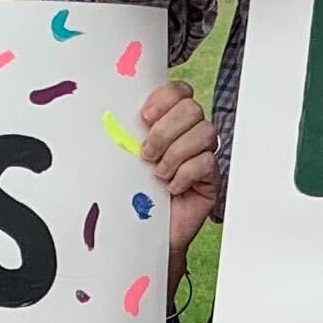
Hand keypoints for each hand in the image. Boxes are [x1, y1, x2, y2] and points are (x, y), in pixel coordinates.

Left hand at [138, 78, 220, 249]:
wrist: (141, 232)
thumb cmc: (132, 194)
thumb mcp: (123, 156)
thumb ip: (126, 132)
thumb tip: (112, 113)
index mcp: (167, 121)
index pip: (178, 91)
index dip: (164, 98)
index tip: (144, 117)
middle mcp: (188, 134)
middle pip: (192, 109)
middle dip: (166, 131)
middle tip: (147, 153)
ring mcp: (202, 154)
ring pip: (204, 133)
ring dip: (175, 153)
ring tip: (158, 173)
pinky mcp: (210, 178)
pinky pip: (207, 162)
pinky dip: (185, 174)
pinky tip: (171, 187)